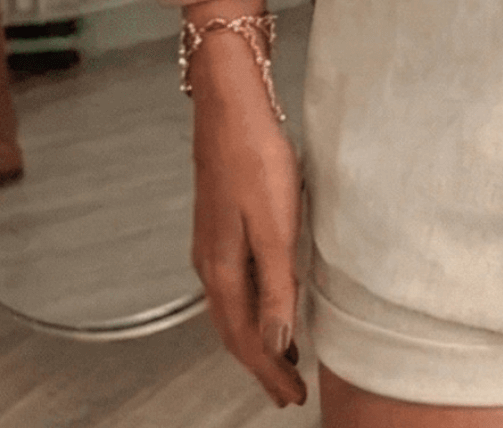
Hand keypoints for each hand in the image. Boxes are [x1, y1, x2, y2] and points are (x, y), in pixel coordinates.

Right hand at [189, 32, 307, 408]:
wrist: (230, 106)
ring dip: (256, 335)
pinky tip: (270, 296)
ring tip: (283, 354)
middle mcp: (210, 263)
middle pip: (233, 330)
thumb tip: (275, 342)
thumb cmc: (254, 157)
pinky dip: (253, 304)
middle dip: (260, 363)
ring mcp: (212, 243)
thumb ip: (276, 284)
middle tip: (288, 389)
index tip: (292, 396)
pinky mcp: (221, 223)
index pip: (244, 339)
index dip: (267, 372)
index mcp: (222, 269)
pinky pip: (234, 282)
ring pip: (232, 307)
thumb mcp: (275, 224)